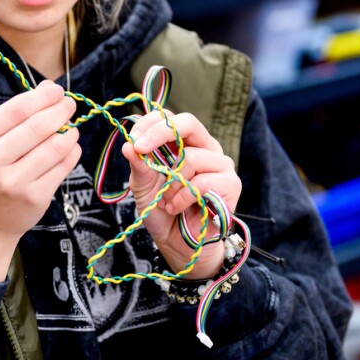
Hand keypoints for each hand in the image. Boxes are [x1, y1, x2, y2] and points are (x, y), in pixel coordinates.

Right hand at [0, 81, 80, 280]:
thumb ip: (15, 114)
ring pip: (55, 146)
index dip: (42, 98)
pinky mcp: (34, 198)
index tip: (56, 92)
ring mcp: (13, 183)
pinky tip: (69, 148)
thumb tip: (47, 89)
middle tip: (69, 105)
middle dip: (60, 110)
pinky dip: (72, 152)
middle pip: (37, 126)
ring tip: (69, 130)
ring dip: (69, 133)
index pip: (16, 109)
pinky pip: (63, 167)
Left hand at [121, 111, 241, 281]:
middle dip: (160, 134)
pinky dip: (184, 196)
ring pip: (193, 157)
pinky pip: (204, 181)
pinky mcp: (231, 184)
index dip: (150, 123)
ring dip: (172, 182)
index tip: (133, 140)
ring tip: (166, 200)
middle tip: (141, 149)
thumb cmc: (162, 209)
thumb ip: (139, 165)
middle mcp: (205, 148)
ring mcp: (220, 164)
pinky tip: (176, 207)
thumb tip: (128, 145)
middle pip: (189, 122)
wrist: (178, 242)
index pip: (171, 117)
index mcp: (184, 142)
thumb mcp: (143, 186)